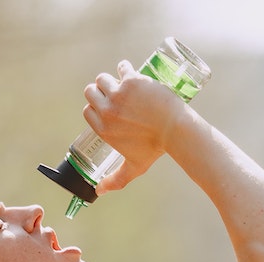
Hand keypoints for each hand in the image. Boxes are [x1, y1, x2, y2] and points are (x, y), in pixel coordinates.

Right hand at [82, 60, 185, 193]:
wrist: (175, 131)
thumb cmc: (155, 149)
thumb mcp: (133, 167)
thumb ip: (116, 180)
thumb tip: (99, 192)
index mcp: (104, 130)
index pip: (88, 112)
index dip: (95, 107)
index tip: (105, 106)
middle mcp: (107, 112)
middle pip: (91, 92)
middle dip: (99, 91)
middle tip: (113, 93)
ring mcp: (118, 95)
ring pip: (103, 78)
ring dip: (110, 79)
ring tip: (121, 81)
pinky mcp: (131, 81)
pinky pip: (122, 68)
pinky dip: (125, 68)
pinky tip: (129, 70)